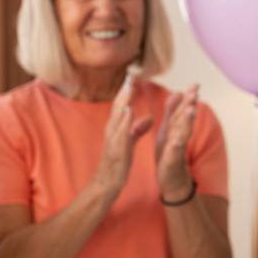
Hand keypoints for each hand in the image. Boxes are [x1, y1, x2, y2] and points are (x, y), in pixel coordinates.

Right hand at [92, 74, 152, 195]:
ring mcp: (113, 140)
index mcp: (116, 128)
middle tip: (131, 74)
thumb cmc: (118, 163)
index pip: (122, 105)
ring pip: (118, 117)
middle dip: (124, 91)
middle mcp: (112, 131)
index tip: (133, 75)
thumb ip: (139, 129)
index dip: (127, 91)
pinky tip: (129, 111)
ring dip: (123, 101)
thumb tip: (150, 117)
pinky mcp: (116, 149)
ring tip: (129, 87)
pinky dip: (125, 121)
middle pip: (118, 107)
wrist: (106, 183)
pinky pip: (121, 133)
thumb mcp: (130, 143)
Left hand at [154, 84, 198, 200]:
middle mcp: (179, 136)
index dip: (189, 97)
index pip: (183, 110)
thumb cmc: (169, 153)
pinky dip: (176, 147)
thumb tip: (179, 92)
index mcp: (176, 128)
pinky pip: (174, 154)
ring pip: (183, 134)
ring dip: (187, 123)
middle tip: (196, 93)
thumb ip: (173, 112)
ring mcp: (177, 149)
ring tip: (190, 111)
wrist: (172, 180)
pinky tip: (176, 141)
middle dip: (190, 105)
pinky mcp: (171, 162)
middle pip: (185, 119)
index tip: (196, 84)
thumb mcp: (168, 129)